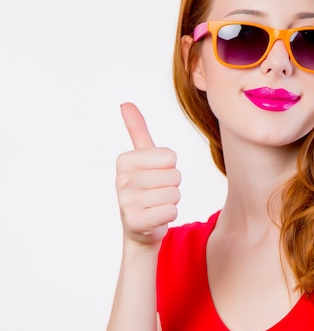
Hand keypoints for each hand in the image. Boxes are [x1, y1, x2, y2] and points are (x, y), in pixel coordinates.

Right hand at [116, 103, 180, 245]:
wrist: (139, 226)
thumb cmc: (145, 188)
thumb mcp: (142, 158)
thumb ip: (137, 130)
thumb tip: (125, 103)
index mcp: (124, 160)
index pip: (170, 157)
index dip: (169, 168)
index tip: (155, 176)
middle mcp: (121, 180)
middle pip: (174, 176)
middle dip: (171, 186)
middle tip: (156, 193)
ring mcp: (126, 202)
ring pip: (174, 195)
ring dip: (171, 202)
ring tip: (156, 204)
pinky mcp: (135, 222)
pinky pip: (171, 212)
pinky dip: (169, 216)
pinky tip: (156, 218)